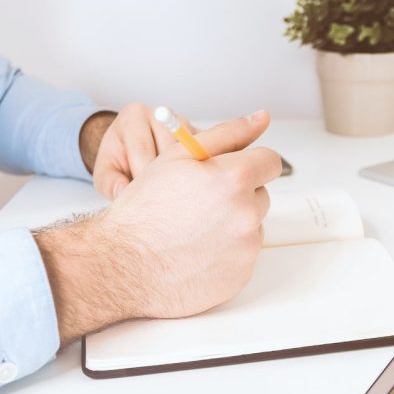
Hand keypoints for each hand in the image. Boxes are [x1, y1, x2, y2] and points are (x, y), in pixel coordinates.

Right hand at [36, 110, 279, 343]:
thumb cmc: (145, 209)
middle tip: (200, 203)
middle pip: (261, 195)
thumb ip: (227, 134)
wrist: (124, 264)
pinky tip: (196, 252)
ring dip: (233, 224)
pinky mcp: (241, 276)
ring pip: (252, 226)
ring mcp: (246, 248)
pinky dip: (226, 253)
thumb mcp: (179, 157)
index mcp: (234, 178)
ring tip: (194, 230)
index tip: (232, 172)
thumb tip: (261, 118)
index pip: (270, 161)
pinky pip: (243, 256)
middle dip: (238, 195)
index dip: (249, 164)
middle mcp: (247, 214)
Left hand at [88, 103, 195, 199]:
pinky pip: (203, 154)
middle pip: (169, 149)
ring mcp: (183, 122)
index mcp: (133, 116)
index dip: (143, 176)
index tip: (142, 198)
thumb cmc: (118, 161)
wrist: (132, 150)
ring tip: (173, 195)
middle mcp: (160, 113)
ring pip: (189, 152)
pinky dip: (197, 172)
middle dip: (164, 178)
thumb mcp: (104, 173)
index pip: (142, 147)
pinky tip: (186, 187)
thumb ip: (110, 183)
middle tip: (160, 201)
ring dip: (183, 176)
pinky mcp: (199, 134)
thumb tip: (123, 193)